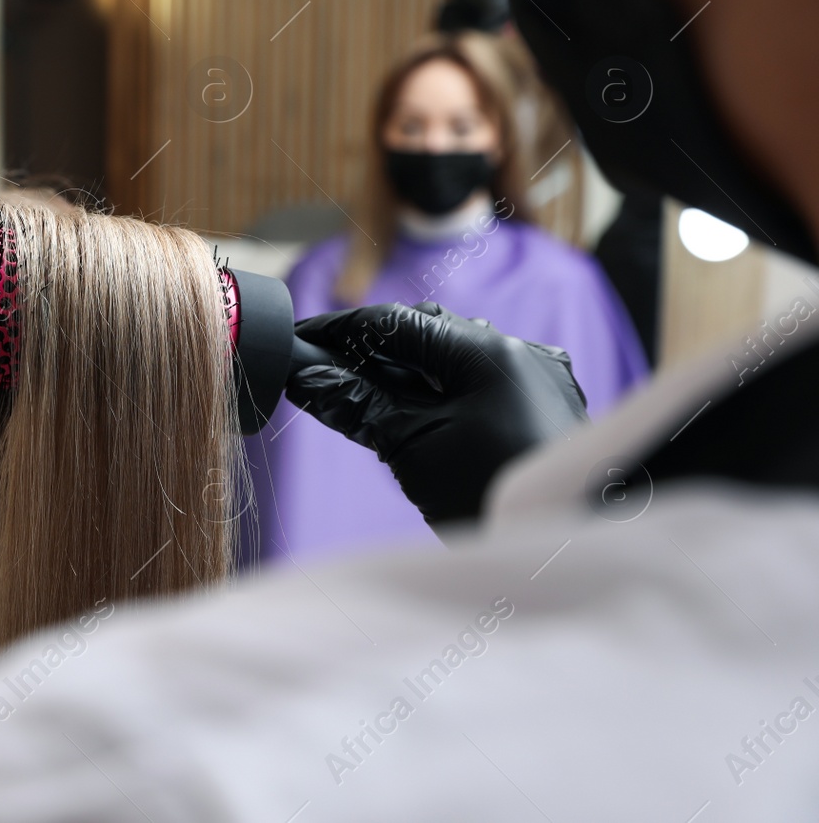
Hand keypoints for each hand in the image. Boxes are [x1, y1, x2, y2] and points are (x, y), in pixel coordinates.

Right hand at [287, 302, 588, 524]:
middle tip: (323, 370)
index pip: (394, 322)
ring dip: (409, 370)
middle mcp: (518, 352)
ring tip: (364, 394)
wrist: (570, 547)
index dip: (339, 330)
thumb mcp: (412, 448)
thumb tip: (305, 377)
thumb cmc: (495, 496)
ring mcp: (539, 379)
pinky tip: (421, 412)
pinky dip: (444, 390)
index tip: (298, 339)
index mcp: (486, 351)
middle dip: (372, 350)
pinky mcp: (547, 409)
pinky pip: (484, 384)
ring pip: (456, 359)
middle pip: (427, 334)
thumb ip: (357, 404)